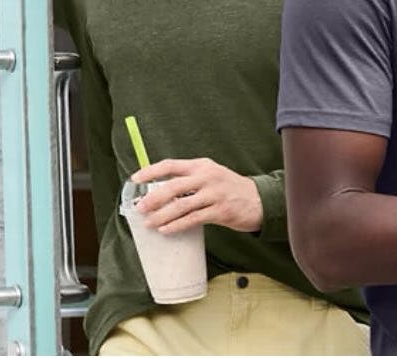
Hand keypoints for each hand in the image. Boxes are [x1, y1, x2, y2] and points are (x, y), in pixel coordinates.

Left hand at [132, 158, 262, 233]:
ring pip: (181, 205)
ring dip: (162, 215)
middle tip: (140, 208)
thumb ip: (189, 180)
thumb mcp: (212, 176)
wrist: (260, 199)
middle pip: (174, 186)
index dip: (151, 171)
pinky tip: (166, 230)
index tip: (135, 179)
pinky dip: (177, 225)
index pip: (171, 165)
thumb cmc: (231, 189)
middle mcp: (208, 177)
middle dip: (153, 198)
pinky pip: (193, 219)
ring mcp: (215, 194)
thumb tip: (159, 193)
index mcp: (202, 165)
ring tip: (149, 223)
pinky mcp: (221, 211)